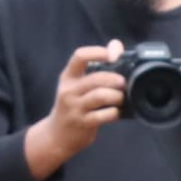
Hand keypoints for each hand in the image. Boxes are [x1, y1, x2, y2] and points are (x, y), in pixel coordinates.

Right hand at [26, 40, 125, 178]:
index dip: (98, 52)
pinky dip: (114, 113)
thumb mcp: (77, 84)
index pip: (80, 56)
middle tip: (123, 83)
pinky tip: (115, 113)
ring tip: (120, 99)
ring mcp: (74, 108)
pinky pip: (103, 115)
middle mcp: (68, 91)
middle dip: (115, 79)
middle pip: (96, 78)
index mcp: (68, 77)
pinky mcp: (81, 123)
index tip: (113, 56)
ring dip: (117, 96)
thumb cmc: (73, 105)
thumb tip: (116, 45)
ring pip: (101, 96)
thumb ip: (96, 66)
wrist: (56, 135)